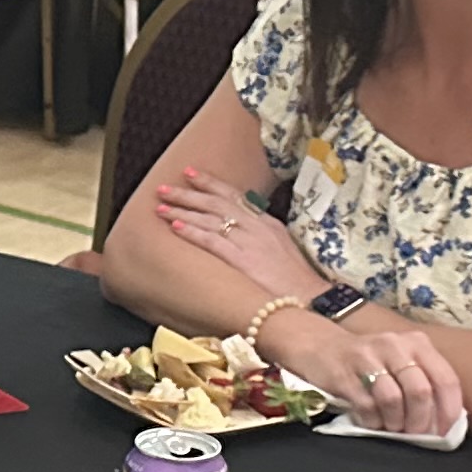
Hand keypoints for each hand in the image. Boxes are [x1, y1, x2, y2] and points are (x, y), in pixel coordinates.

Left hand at [146, 165, 301, 295]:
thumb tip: (243, 230)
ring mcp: (249, 242)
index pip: (233, 196)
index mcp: (266, 222)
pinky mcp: (243, 260)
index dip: (209, 183)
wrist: (310, 297)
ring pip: (210, 218)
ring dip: (183, 210)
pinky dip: (193, 232)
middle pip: (216, 202)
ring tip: (162, 205)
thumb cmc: (295, 279)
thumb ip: (261, 236)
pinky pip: (213, 241)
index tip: (190, 174)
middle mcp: (256, 227)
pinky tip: (176, 227)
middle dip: (188, 193)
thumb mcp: (281, 248)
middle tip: (164, 187)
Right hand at [276, 313, 460, 435]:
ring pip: (394, 399)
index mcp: (417, 343)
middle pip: (420, 391)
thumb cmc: (370, 361)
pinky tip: (372, 421)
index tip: (444, 431)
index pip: (445, 379)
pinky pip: (366, 406)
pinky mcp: (344, 374)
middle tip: (414, 433)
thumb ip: (424, 381)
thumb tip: (444, 421)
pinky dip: (373, 421)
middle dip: (420, 421)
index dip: (449, 410)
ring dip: (395, 422)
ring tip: (391, 427)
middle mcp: (395, 345)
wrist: (321, 347)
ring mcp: (368, 358)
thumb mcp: (401, 361)